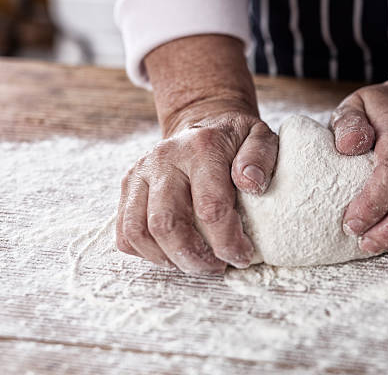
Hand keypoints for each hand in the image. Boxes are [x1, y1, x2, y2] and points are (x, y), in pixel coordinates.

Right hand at [116, 103, 277, 273]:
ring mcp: (140, 173)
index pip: (210, 208)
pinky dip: (146, 253)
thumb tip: (251, 184)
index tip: (242, 256)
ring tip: (195, 263)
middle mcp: (164, 159)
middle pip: (166, 224)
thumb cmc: (235, 139)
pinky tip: (174, 253)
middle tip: (216, 266)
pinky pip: (124, 232)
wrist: (203, 122)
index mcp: (201, 149)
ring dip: (168, 259)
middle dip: (194, 258)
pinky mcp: (128, 186)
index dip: (227, 242)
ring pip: (138, 232)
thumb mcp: (260, 137)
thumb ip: (260, 157)